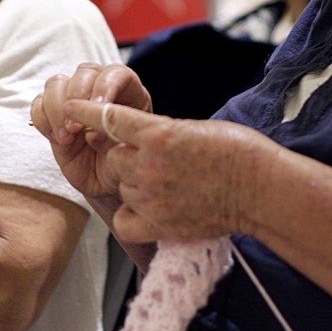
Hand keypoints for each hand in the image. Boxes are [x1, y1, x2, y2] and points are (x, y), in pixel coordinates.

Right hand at [31, 63, 151, 202]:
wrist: (108, 182)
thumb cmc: (125, 165)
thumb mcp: (128, 154)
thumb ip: (115, 138)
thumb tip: (93, 132)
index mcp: (128, 92)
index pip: (116, 73)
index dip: (106, 85)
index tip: (100, 106)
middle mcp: (99, 89)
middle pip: (84, 72)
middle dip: (77, 97)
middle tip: (76, 127)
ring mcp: (74, 100)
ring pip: (56, 83)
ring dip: (57, 109)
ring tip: (67, 138)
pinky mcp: (52, 115)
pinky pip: (38, 105)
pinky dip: (44, 120)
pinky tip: (57, 139)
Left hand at [64, 99, 277, 243]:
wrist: (261, 187)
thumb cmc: (237, 151)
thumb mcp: (193, 127)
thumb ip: (160, 132)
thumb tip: (140, 136)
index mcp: (158, 132)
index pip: (108, 117)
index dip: (86, 112)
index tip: (71, 107)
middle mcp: (149, 163)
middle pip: (114, 158)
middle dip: (127, 158)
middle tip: (157, 162)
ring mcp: (152, 195)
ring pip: (122, 186)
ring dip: (134, 184)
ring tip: (167, 185)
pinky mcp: (159, 223)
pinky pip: (124, 219)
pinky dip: (131, 214)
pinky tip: (149, 209)